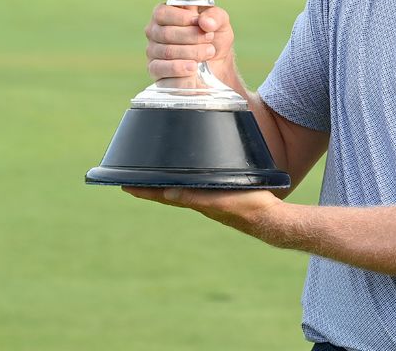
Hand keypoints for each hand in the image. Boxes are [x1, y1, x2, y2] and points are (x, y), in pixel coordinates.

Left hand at [122, 186, 282, 237]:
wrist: (271, 220)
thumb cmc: (248, 209)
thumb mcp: (220, 202)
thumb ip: (196, 198)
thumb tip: (168, 195)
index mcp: (196, 202)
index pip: (163, 195)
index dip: (144, 190)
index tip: (124, 185)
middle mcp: (200, 201)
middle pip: (168, 192)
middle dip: (150, 185)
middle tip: (131, 178)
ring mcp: (210, 200)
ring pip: (181, 189)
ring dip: (166, 184)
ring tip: (154, 175)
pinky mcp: (221, 196)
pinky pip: (196, 187)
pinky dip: (185, 182)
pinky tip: (189, 177)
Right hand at [144, 4, 241, 90]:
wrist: (217, 66)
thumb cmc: (213, 40)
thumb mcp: (220, 23)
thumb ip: (215, 17)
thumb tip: (205, 22)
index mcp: (166, 14)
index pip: (161, 13)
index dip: (182, 17)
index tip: (199, 22)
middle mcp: (155, 32)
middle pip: (165, 33)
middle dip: (192, 36)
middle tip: (210, 38)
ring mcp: (153, 52)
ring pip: (167, 52)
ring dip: (192, 52)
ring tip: (209, 52)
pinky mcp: (155, 70)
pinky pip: (161, 69)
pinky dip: (179, 68)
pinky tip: (193, 67)